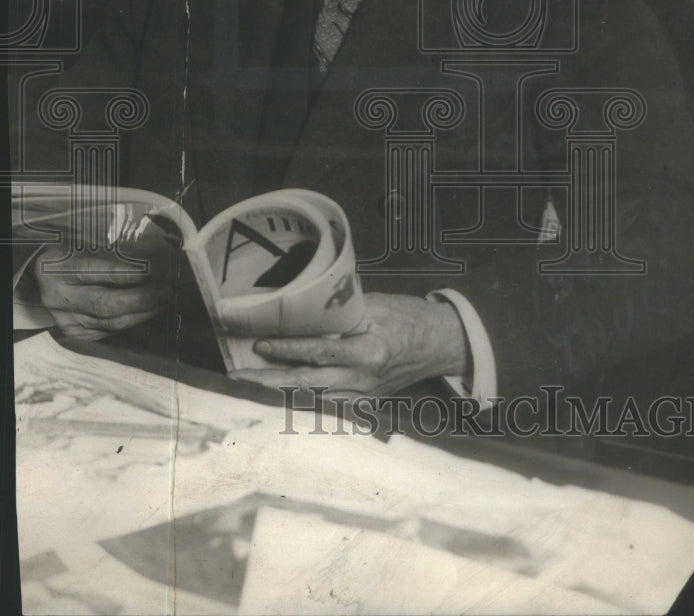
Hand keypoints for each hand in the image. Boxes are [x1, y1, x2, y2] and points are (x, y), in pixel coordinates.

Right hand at [29, 242, 178, 340]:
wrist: (41, 280)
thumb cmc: (70, 254)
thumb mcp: (82, 245)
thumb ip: (110, 252)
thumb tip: (154, 257)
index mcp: (56, 269)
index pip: (98, 272)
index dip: (129, 275)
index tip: (157, 272)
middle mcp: (59, 298)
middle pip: (105, 304)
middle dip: (142, 299)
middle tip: (168, 292)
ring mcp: (66, 320)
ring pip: (111, 322)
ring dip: (143, 312)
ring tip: (165, 301)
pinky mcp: (76, 333)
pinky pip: (110, 331)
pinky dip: (133, 320)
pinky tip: (150, 311)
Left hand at [229, 292, 468, 397]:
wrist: (439, 343)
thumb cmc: (408, 317)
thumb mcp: (376, 306)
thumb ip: (341, 314)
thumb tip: (302, 314)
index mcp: (368, 352)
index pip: (319, 352)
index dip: (287, 349)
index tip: (259, 344)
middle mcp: (362, 380)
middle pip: (306, 384)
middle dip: (267, 382)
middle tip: (236, 378)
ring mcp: (363, 395)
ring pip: (312, 398)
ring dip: (278, 393)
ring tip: (248, 386)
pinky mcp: (364, 401)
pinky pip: (326, 404)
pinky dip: (301, 400)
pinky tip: (278, 397)